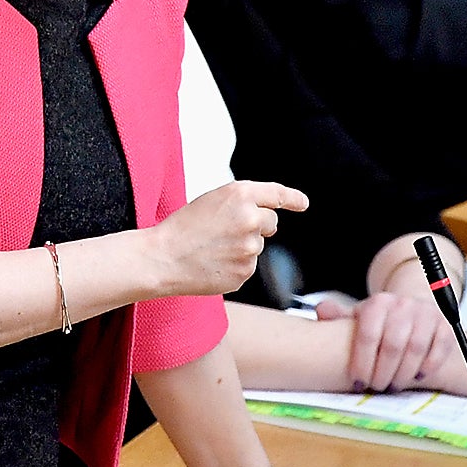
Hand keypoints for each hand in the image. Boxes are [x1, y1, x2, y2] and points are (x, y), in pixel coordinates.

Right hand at [147, 181, 304, 297]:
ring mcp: (250, 248)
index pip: (277, 194)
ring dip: (242, 247)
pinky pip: (248, 266)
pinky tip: (214, 262)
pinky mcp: (245, 272)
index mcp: (240, 195)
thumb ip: (241, 202)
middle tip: (226, 230)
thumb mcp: (212, 200)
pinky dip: (235, 265)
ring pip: (257, 246)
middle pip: (270, 223)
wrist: (164, 258)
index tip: (302, 203)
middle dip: (256, 226)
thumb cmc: (183, 228)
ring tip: (214, 247)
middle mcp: (250, 219)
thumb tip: (264, 217)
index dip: (293, 199)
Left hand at [315, 292, 451, 391]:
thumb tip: (321, 311)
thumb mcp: (359, 319)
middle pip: (393, 346)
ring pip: (416, 349)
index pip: (368, 335)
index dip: (362, 364)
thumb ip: (339, 317)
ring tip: (393, 386)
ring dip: (404, 373)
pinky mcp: (445, 324)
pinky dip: (429, 366)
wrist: (410, 310)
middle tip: (376, 388)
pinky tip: (417, 376)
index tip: (358, 383)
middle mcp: (403, 304)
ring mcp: (426, 313)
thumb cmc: (381, 322)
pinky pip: (440, 348)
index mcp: (378, 302)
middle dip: (382, 373)